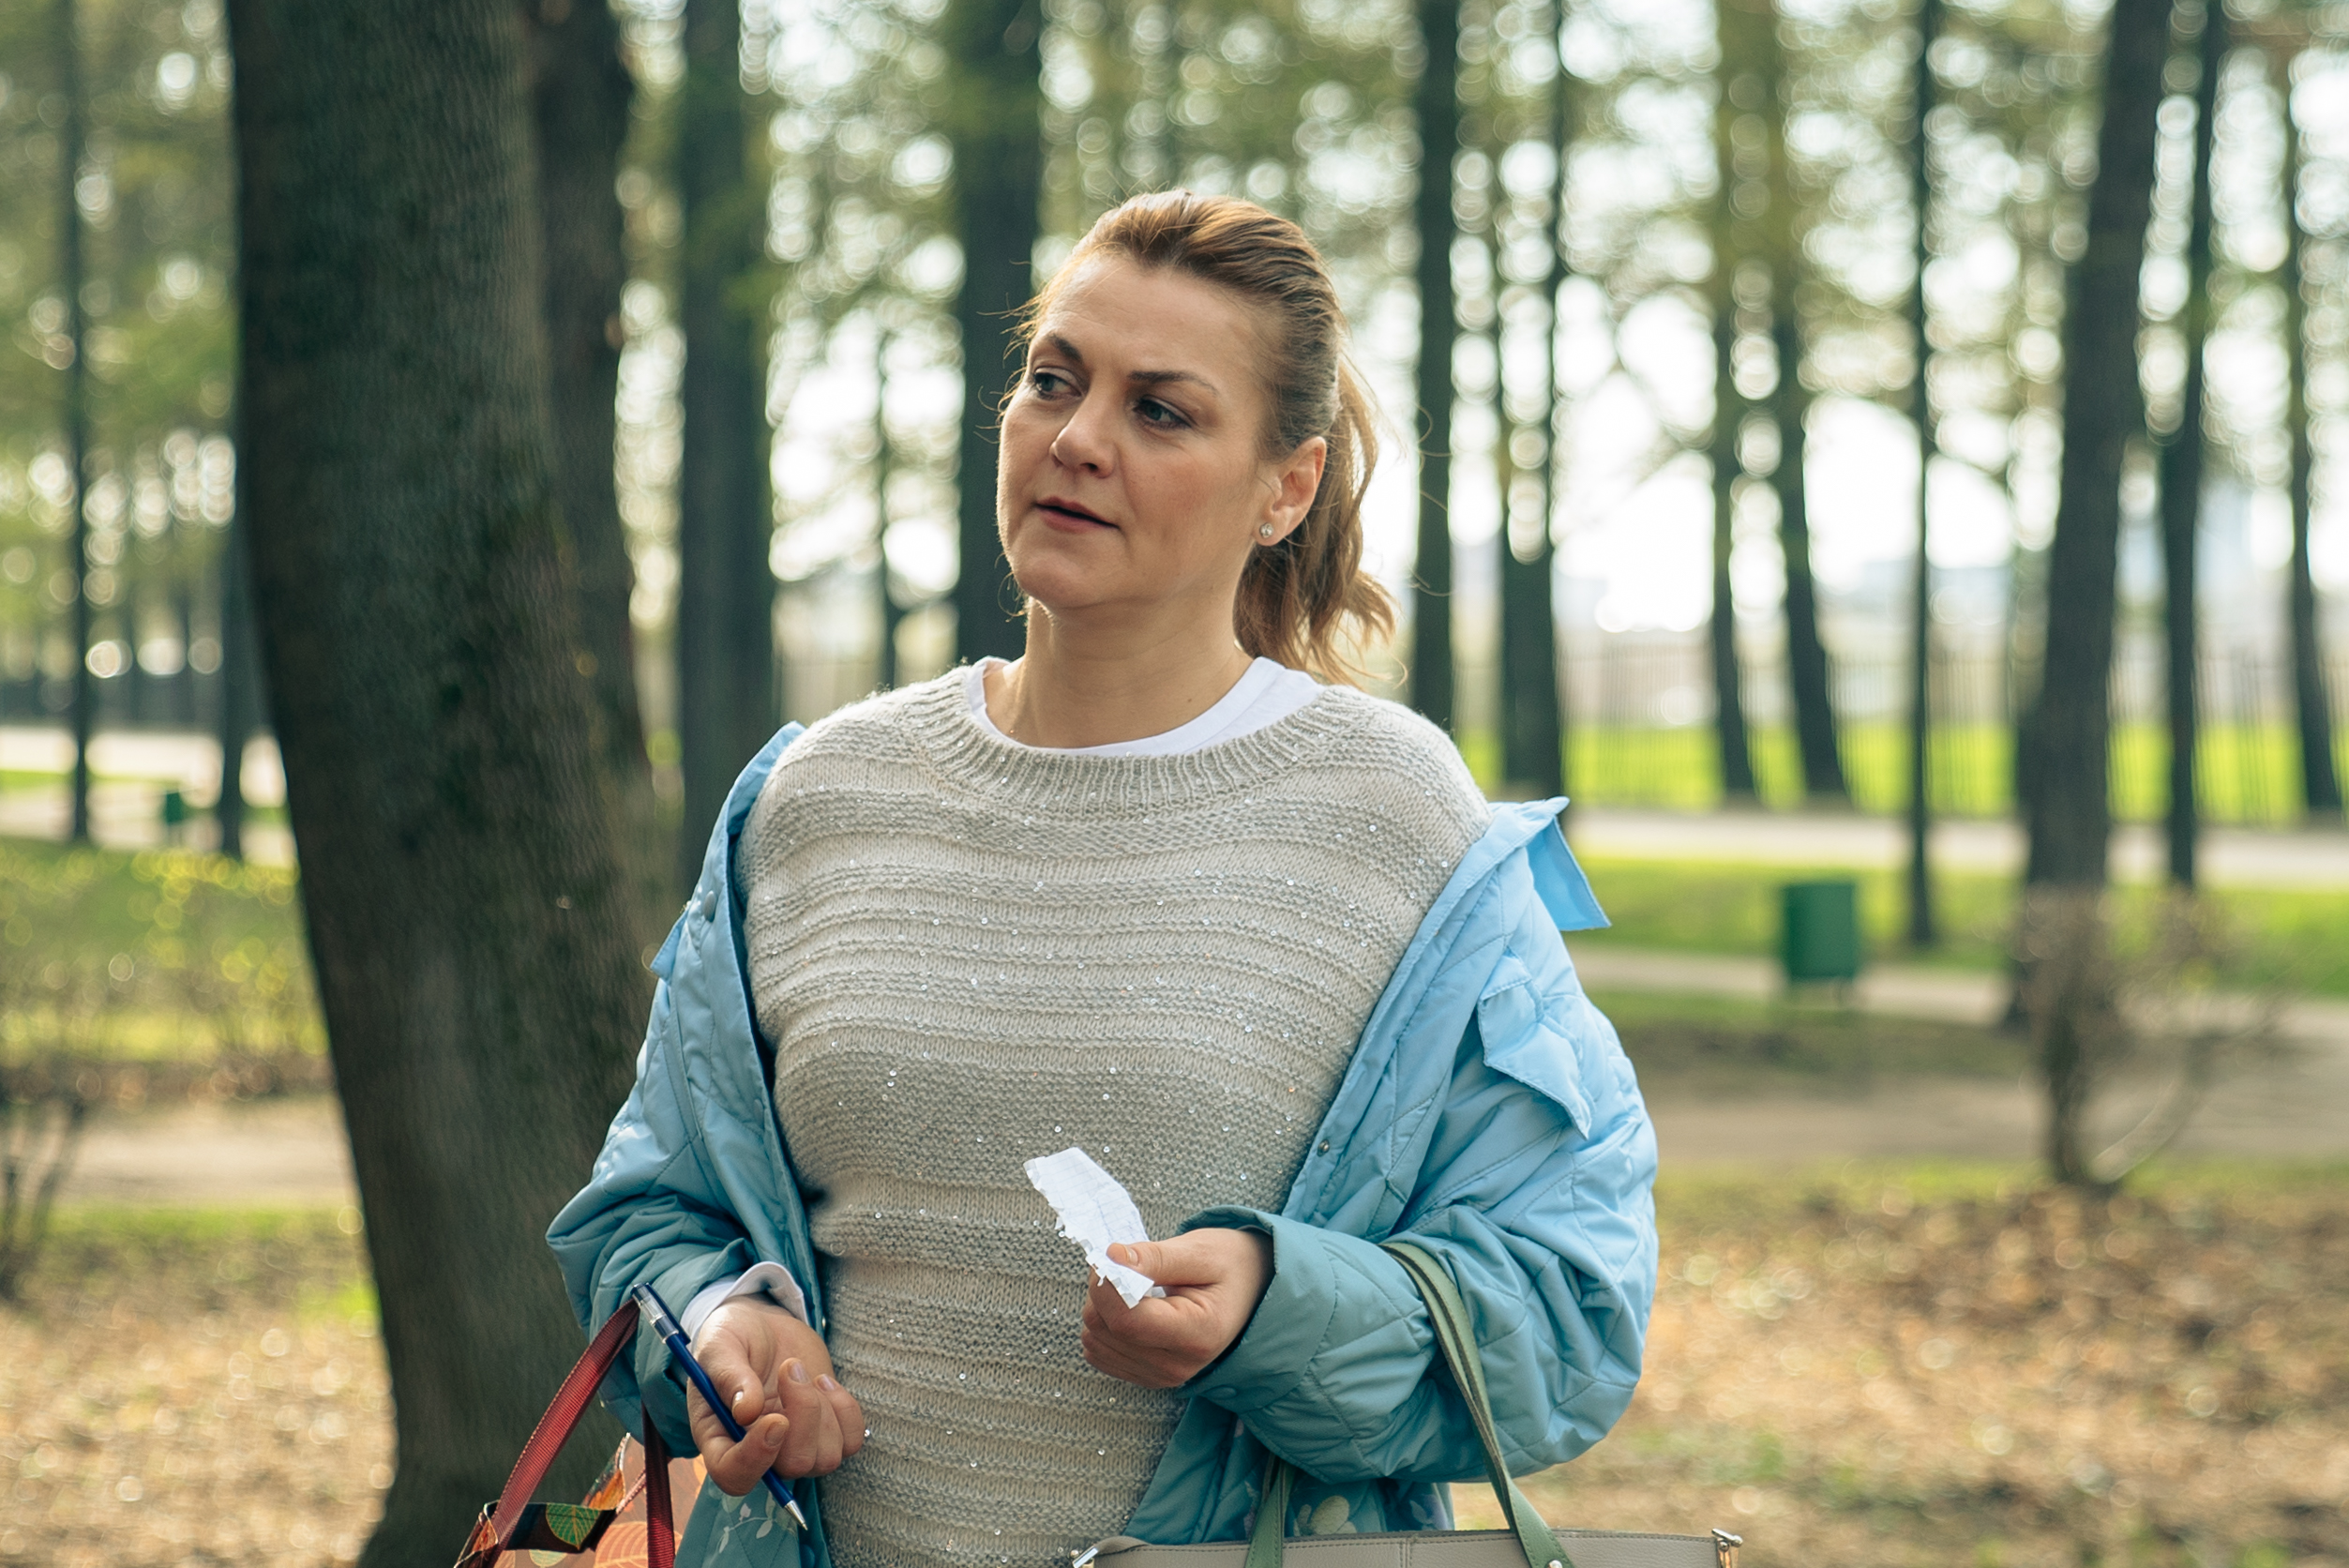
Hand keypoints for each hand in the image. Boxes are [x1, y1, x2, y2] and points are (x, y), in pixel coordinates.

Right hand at [687, 1297, 865, 1492]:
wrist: (763, 1328)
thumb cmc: (732, 1338)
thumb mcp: (719, 1346)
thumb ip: (728, 1377)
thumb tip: (747, 1412)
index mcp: (720, 1439)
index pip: (735, 1477)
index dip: (757, 1459)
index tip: (776, 1419)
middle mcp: (758, 1453)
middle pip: (794, 1465)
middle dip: (804, 1413)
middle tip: (790, 1367)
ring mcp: (795, 1447)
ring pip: (826, 1458)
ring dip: (823, 1409)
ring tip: (799, 1370)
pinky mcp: (825, 1435)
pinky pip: (850, 1442)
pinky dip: (845, 1410)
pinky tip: (822, 1381)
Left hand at [1081, 1228, 1272, 1388]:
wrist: (1253, 1291)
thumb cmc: (1230, 1266)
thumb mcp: (1200, 1251)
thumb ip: (1155, 1257)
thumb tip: (1111, 1257)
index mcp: (1198, 1334)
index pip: (1126, 1320)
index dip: (1105, 1285)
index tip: (1112, 1256)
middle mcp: (1178, 1366)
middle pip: (1104, 1330)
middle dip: (1103, 1290)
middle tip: (1128, 1265)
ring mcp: (1161, 1376)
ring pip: (1094, 1340)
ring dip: (1102, 1306)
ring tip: (1136, 1287)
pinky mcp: (1145, 1376)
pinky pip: (1098, 1351)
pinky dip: (1105, 1324)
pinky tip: (1133, 1307)